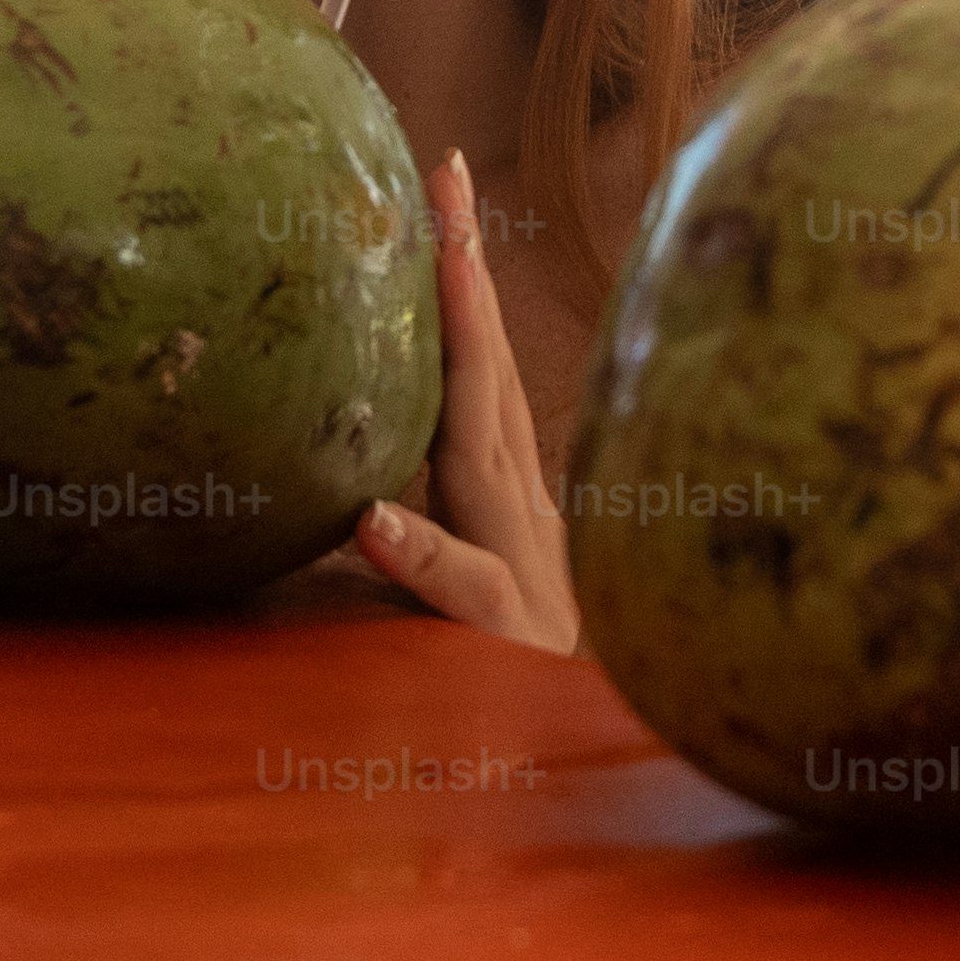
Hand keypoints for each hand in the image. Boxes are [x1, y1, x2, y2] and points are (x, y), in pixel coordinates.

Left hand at [342, 150, 579, 650]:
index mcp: (506, 502)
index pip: (477, 371)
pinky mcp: (506, 643)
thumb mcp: (476, 609)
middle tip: (444, 174)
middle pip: (484, 376)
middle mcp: (517, 515)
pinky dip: (423, 555)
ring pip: (481, 455)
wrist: (615, 786)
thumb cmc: (525, 694)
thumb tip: (344, 495)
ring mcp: (520, 570)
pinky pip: (464, 593)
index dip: (460, 279)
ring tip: (441, 269)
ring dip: (462, 358)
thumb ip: (424, 549)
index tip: (439, 177)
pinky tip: (371, 524)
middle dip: (466, 271)